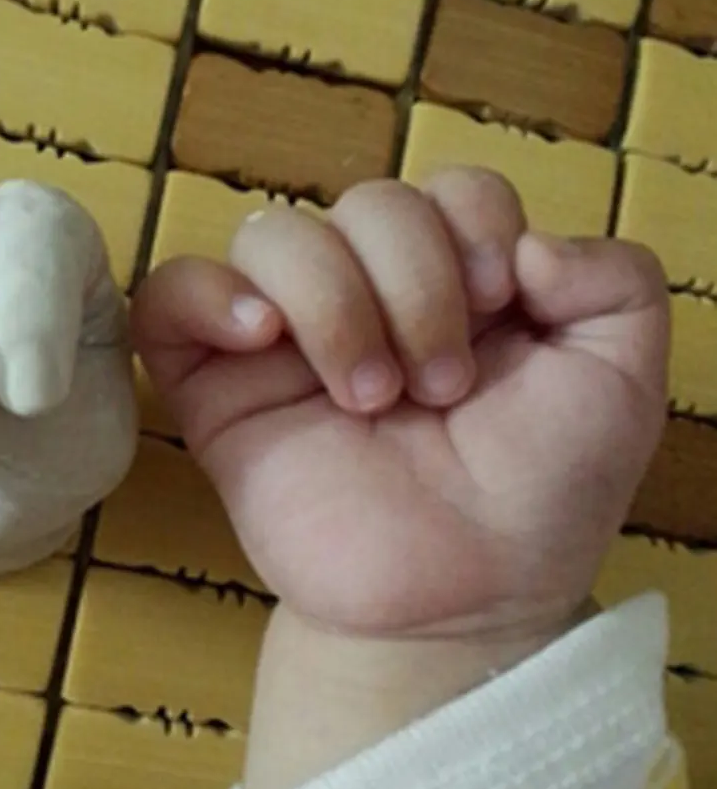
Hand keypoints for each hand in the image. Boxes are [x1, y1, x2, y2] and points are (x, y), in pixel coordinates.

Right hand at [132, 169, 669, 636]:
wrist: (457, 598)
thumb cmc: (537, 497)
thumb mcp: (621, 385)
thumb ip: (615, 281)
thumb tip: (528, 243)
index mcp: (456, 282)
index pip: (449, 190)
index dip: (473, 230)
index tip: (499, 311)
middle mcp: (369, 295)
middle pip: (365, 202)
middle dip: (413, 284)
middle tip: (439, 388)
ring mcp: (286, 338)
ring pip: (273, 234)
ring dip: (332, 303)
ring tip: (367, 398)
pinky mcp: (216, 388)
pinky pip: (169, 297)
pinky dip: (206, 295)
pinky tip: (259, 335)